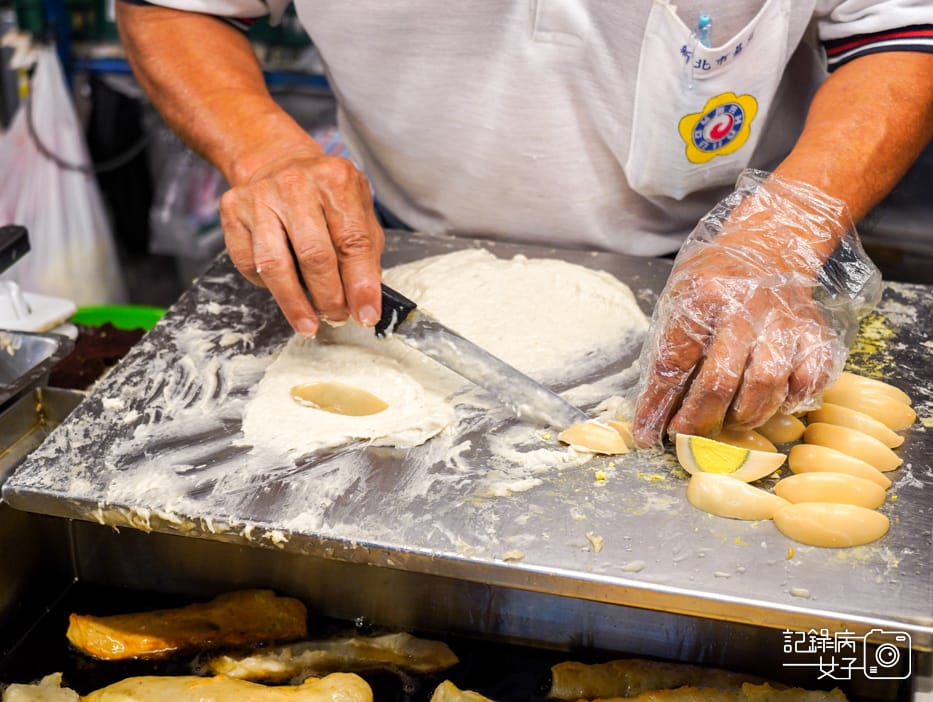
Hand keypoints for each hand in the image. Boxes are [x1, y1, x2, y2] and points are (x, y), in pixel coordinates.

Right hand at [220, 147, 384, 336]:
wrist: (278, 162)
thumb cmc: (325, 195)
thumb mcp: (357, 210)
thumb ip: (365, 253)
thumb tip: (364, 302)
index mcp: (335, 180)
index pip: (353, 242)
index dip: (361, 285)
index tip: (366, 315)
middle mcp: (295, 184)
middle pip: (313, 256)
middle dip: (329, 297)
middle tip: (337, 317)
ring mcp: (259, 196)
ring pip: (274, 265)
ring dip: (295, 303)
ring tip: (309, 323)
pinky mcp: (233, 211)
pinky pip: (248, 264)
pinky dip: (268, 286)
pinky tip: (284, 290)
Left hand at [632, 171, 880, 447]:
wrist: (767, 245)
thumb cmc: (713, 282)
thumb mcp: (678, 301)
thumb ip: (669, 350)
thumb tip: (654, 413)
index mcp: (701, 296)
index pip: (673, 362)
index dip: (658, 405)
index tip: (649, 434)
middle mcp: (744, 307)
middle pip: (719, 381)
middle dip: (699, 420)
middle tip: (687, 436)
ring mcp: (783, 319)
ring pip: (765, 385)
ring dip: (744, 415)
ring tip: (731, 418)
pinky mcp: (815, 331)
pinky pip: (809, 380)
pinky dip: (790, 400)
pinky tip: (774, 399)